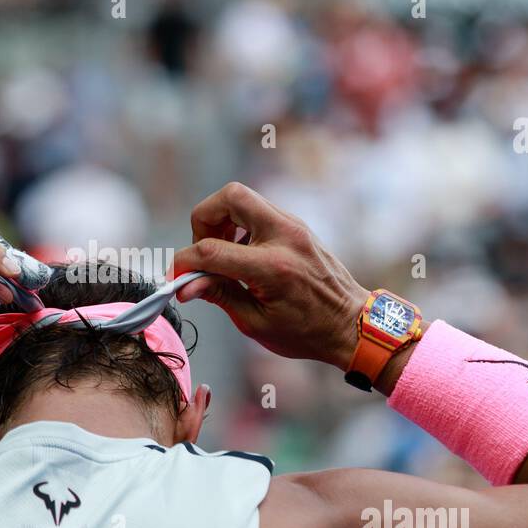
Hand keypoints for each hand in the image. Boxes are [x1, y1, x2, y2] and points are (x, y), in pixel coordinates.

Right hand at [169, 183, 368, 369]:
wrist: (350, 324)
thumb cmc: (306, 331)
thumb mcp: (255, 323)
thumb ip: (219, 295)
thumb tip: (185, 285)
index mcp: (272, 268)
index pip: (212, 250)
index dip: (184, 262)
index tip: (176, 275)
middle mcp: (284, 237)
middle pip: (230, 196)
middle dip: (204, 218)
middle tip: (203, 250)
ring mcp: (293, 226)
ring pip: (244, 197)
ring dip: (222, 220)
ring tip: (224, 255)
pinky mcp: (296, 225)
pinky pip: (258, 210)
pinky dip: (240, 226)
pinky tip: (243, 256)